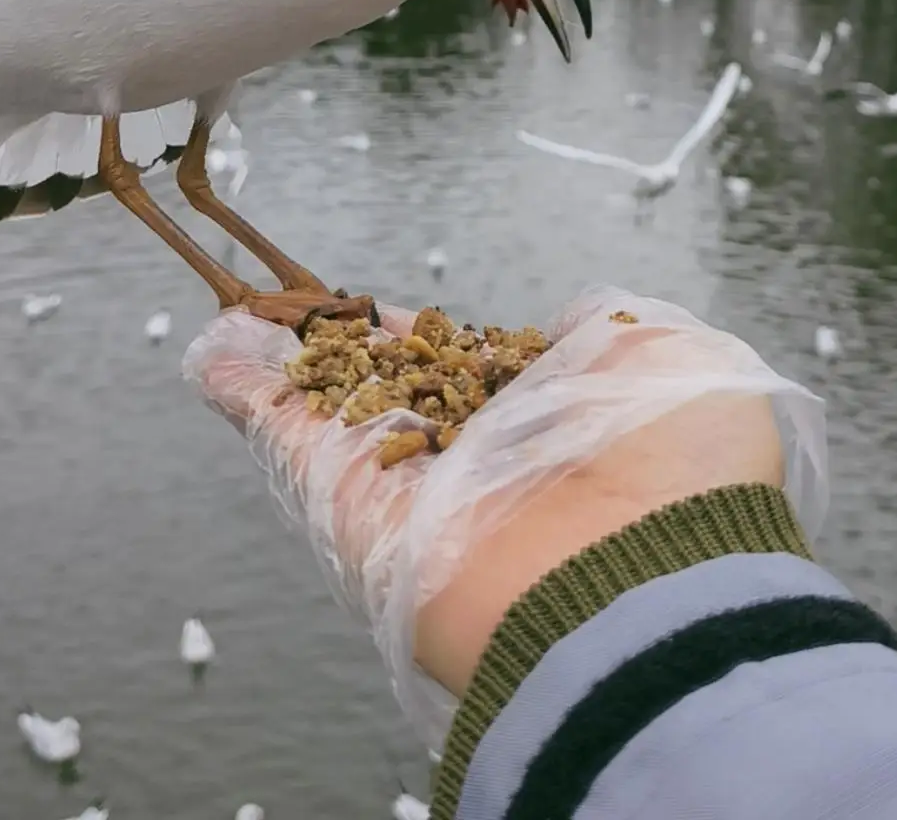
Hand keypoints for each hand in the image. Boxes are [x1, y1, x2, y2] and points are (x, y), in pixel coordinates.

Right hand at [183, 288, 826, 745]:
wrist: (652, 589)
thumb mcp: (678, 364)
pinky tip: (212, 352)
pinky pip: (291, 441)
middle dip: (341, 348)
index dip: (421, 334)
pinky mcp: (357, 507)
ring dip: (282, 362)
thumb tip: (568, 322)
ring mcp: (411, 480)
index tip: (382, 308)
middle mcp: (474, 454)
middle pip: (389, 386)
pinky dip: (247, 396)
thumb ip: (615, 331)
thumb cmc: (683, 478)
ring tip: (233, 314)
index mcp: (547, 421)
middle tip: (290, 307)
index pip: (466, 368)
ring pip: (331, 408)